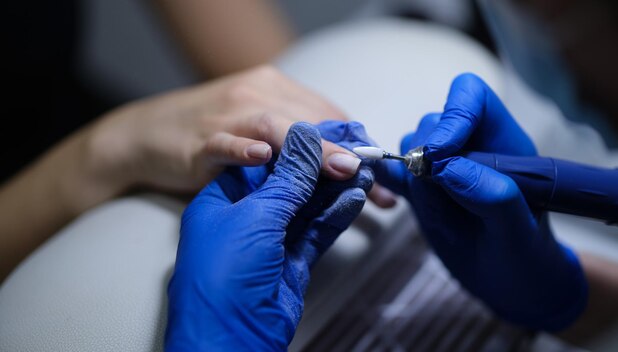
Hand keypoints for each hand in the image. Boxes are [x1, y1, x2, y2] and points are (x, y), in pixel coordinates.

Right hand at [86, 65, 362, 194]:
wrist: (146, 133)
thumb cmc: (210, 136)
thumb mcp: (258, 131)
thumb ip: (296, 144)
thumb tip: (342, 168)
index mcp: (274, 89)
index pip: (327, 113)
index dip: (357, 143)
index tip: (379, 172)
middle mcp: (256, 94)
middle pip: (310, 119)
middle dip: (347, 151)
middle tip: (374, 180)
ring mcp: (227, 115)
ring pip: (277, 127)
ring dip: (312, 149)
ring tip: (341, 168)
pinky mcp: (200, 139)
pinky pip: (226, 142)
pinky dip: (244, 149)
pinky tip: (263, 159)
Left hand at [165, 122, 372, 349]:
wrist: (229, 341)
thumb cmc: (222, 277)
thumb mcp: (255, 216)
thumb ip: (287, 177)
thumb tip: (306, 137)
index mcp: (222, 200)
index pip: (265, 162)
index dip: (298, 146)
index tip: (329, 132)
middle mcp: (244, 219)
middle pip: (289, 184)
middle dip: (322, 168)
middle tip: (355, 151)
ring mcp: (269, 242)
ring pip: (307, 207)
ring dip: (335, 190)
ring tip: (364, 171)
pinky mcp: (290, 264)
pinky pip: (316, 232)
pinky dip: (336, 215)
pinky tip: (355, 198)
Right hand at [375, 73, 587, 330]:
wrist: (510, 283)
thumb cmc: (526, 258)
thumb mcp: (519, 233)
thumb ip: (493, 196)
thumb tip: (445, 165)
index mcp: (503, 144)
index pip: (472, 97)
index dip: (452, 116)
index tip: (439, 156)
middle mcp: (470, 146)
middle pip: (431, 123)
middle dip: (426, 159)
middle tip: (440, 202)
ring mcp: (441, 168)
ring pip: (407, 147)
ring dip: (411, 179)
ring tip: (438, 217)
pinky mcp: (419, 189)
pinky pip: (390, 170)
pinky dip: (382, 179)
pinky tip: (392, 197)